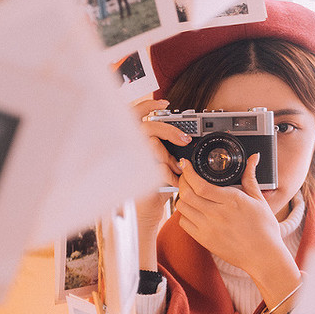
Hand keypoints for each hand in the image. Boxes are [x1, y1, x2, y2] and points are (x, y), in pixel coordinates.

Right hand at [133, 98, 188, 230]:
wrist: (147, 210)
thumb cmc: (155, 185)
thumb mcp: (163, 163)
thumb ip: (167, 148)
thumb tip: (185, 137)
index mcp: (135, 142)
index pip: (134, 115)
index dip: (147, 105)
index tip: (165, 102)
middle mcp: (129, 148)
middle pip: (145, 126)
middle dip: (168, 130)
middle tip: (184, 139)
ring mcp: (130, 161)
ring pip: (150, 145)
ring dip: (168, 156)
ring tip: (176, 168)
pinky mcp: (134, 175)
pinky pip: (155, 167)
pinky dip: (169, 174)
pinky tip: (174, 181)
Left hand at [174, 154, 296, 287]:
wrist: (262, 256)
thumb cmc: (264, 229)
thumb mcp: (259, 200)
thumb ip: (251, 177)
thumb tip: (253, 157)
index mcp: (231, 201)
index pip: (200, 184)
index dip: (188, 172)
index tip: (185, 164)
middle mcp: (217, 214)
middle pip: (186, 194)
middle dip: (182, 181)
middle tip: (186, 176)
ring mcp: (208, 228)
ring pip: (182, 207)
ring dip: (182, 196)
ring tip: (189, 192)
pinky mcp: (204, 240)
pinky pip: (184, 222)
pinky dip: (185, 213)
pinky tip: (193, 210)